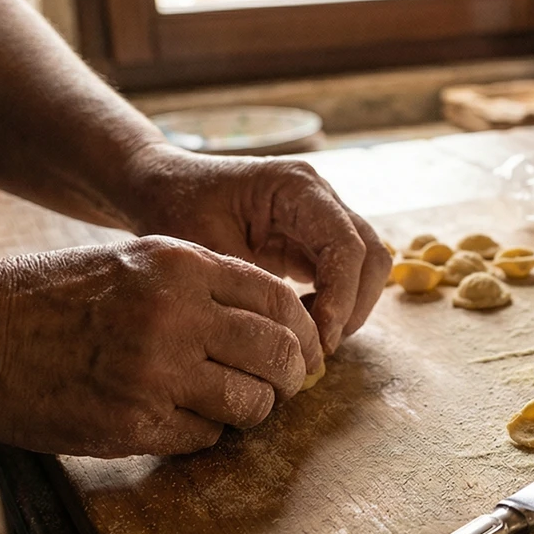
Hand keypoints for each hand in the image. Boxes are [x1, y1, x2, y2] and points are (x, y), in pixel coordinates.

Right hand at [0, 237, 323, 456]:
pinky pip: (204, 437)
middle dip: (291, 377)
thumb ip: (200, 282)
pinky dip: (204, 433)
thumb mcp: (131, 261)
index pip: (279, 300)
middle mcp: (175, 316)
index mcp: (179, 267)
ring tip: (232, 407)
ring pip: (251, 403)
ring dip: (252, 411)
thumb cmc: (47, 297)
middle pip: (278, 354)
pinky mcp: (132, 423)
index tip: (304, 350)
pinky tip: (179, 419)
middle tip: (282, 387)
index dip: (303, 330)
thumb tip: (272, 316)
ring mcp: (155, 373)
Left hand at [122, 145, 391, 353]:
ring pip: (367, 267)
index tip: (320, 338)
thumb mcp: (207, 249)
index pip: (345, 244)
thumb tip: (290, 335)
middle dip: (354, 306)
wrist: (162, 185)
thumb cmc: (177, 206)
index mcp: (297, 186)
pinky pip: (345, 273)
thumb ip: (253, 287)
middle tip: (319, 347)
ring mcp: (323, 216)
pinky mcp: (315, 238)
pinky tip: (300, 321)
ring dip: (349, 307)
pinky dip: (335, 303)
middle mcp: (321, 197)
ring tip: (309, 337)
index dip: (342, 295)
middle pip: (371, 255)